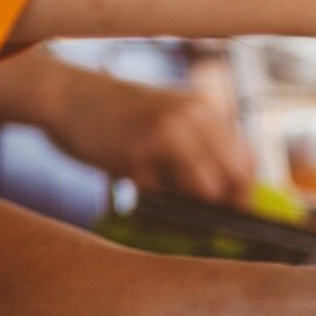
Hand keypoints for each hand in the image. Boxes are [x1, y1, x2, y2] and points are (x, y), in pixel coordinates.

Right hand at [50, 75, 257, 204]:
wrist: (70, 95)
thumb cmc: (121, 113)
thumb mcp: (169, 114)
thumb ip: (199, 145)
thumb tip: (228, 194)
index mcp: (204, 110)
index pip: (245, 161)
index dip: (242, 192)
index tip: (232, 212)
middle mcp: (192, 120)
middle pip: (233, 179)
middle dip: (224, 206)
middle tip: (205, 221)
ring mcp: (164, 137)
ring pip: (203, 191)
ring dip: (191, 209)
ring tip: (168, 204)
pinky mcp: (134, 157)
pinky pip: (161, 197)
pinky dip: (156, 204)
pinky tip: (139, 191)